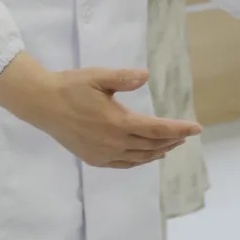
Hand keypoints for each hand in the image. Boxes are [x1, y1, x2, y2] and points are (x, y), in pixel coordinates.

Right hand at [33, 67, 200, 168]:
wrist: (42, 104)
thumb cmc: (72, 86)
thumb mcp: (99, 77)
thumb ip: (124, 78)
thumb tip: (146, 75)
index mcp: (118, 122)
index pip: (157, 129)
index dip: (179, 129)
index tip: (197, 128)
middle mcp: (114, 143)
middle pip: (151, 145)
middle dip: (171, 140)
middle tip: (186, 135)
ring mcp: (104, 154)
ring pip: (139, 158)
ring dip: (158, 152)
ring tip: (170, 146)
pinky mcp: (94, 159)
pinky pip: (124, 164)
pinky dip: (139, 160)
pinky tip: (144, 155)